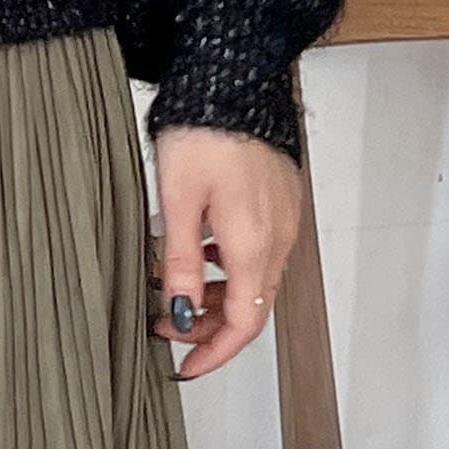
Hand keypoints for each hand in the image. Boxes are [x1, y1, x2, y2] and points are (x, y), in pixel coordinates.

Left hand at [149, 125, 302, 379]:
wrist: (233, 84)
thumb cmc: (203, 133)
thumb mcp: (177, 201)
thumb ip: (180, 263)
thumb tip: (179, 313)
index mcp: (252, 247)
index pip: (243, 324)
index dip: (214, 352)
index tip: (186, 365)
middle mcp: (276, 239)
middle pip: (249, 305)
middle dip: (208, 325)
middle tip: (166, 324)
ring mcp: (282, 220)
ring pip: (253, 279)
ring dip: (217, 294)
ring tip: (175, 289)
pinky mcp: (279, 200)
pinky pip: (259, 250)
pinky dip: (229, 264)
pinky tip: (200, 250)